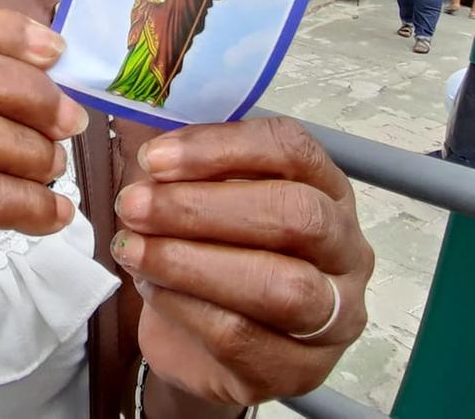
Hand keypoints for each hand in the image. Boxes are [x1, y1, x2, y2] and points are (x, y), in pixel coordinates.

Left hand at [112, 117, 373, 404]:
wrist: (201, 344)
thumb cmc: (206, 252)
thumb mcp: (191, 195)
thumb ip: (174, 154)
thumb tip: (129, 104)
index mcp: (324, 187)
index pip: (291, 149)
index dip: (219, 149)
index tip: (154, 158)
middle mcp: (344, 247)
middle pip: (296, 215)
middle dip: (202, 208)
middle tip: (133, 205)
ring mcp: (333, 314)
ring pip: (280, 285)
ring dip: (190, 262)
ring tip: (132, 249)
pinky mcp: (298, 370)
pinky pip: (244, 336)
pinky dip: (184, 307)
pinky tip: (148, 288)